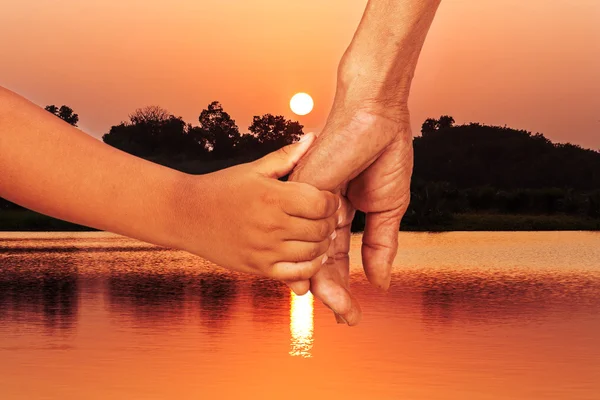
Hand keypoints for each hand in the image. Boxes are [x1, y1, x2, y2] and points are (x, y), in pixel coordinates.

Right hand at [173, 134, 339, 280]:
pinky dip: (310, 266)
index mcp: (272, 197)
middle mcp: (270, 225)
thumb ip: (287, 156)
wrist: (185, 215)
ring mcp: (265, 250)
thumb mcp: (254, 169)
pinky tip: (308, 254)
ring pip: (313, 252)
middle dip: (329, 221)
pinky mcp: (258, 268)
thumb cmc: (222, 187)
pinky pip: (297, 274)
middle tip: (324, 216)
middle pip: (321, 228)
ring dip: (323, 243)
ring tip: (318, 233)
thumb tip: (313, 137)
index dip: (331, 200)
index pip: (321, 203)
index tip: (326, 198)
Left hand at [289, 106, 412, 324]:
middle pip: (322, 261)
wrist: (378, 118)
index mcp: (339, 215)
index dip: (345, 285)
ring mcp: (311, 204)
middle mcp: (321, 214)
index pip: (337, 257)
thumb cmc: (385, 155)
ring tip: (339, 311)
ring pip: (310, 253)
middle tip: (346, 319)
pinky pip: (307, 233)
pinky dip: (314, 261)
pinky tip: (317, 285)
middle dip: (335, 292)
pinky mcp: (305, 192)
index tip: (350, 313)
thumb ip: (381, 245)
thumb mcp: (389, 208)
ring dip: (324, 285)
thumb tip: (379, 283)